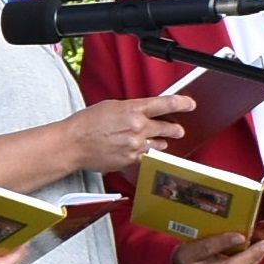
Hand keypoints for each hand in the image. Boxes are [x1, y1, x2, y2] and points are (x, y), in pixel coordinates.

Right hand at [66, 93, 195, 174]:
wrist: (72, 144)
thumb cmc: (86, 124)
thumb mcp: (111, 106)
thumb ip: (132, 109)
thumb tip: (145, 112)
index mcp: (133, 109)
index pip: (165, 104)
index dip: (182, 103)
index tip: (190, 104)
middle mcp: (138, 127)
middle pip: (168, 127)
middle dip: (174, 129)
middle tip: (177, 129)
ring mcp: (136, 145)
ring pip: (160, 144)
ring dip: (160, 142)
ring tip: (157, 141)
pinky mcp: (131, 160)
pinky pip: (148, 157)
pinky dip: (147, 154)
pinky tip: (141, 151)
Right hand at [173, 230, 263, 263]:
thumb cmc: (188, 257)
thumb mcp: (192, 243)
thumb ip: (211, 240)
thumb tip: (239, 235)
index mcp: (187, 257)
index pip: (206, 249)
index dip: (224, 242)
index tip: (242, 236)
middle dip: (251, 255)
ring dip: (253, 263)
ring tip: (261, 251)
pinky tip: (252, 263)